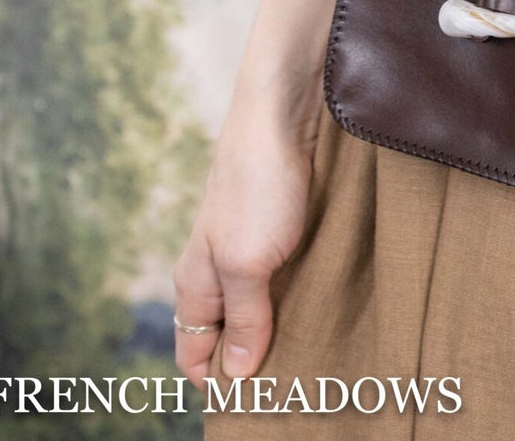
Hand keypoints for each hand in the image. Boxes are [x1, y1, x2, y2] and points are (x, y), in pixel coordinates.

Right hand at [173, 102, 315, 381]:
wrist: (284, 111)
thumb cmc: (259, 185)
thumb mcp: (249, 262)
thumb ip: (242, 316)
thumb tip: (235, 374)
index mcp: (196, 281)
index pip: (192, 350)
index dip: (216, 379)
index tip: (254, 403)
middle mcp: (215, 263)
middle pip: (223, 328)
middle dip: (248, 356)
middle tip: (292, 382)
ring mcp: (247, 240)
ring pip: (255, 299)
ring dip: (277, 323)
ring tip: (314, 348)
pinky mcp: (279, 220)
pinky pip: (281, 271)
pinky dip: (296, 291)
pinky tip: (322, 298)